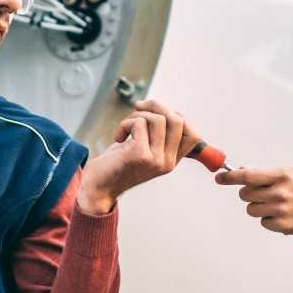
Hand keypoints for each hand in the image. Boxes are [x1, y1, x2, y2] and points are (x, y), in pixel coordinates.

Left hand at [77, 100, 202, 215]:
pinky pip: (139, 123)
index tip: (156, 113)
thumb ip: (155, 133)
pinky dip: (125, 124)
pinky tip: (118, 137)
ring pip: (158, 119)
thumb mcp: (142, 147)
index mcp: (172, 160)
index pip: (194, 135)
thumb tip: (156, 105)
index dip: (178, 116)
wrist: (98, 187)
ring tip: (126, 127)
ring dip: (138, 115)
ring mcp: (156, 160)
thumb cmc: (117, 163)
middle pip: (178, 120)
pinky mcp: (141, 156)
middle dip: (157, 106)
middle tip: (138, 107)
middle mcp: (168, 162)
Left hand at [214, 167, 292, 235]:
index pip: (247, 176)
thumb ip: (268, 173)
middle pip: (245, 194)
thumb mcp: (292, 173)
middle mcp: (279, 192)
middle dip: (248, 193)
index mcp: (281, 175)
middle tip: (261, 193)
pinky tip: (282, 215)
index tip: (219, 178)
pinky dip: (268, 219)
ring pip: (251, 209)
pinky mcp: (282, 225)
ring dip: (257, 207)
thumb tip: (243, 172)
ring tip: (275, 204)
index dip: (230, 177)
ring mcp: (280, 210)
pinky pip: (262, 222)